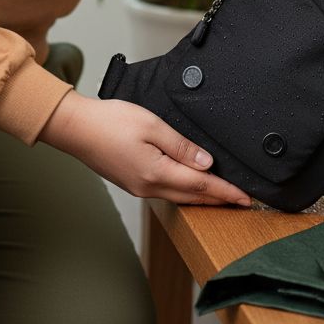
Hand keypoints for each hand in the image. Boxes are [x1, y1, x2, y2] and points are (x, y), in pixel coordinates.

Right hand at [38, 91, 251, 207]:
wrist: (76, 129)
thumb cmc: (110, 122)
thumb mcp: (152, 125)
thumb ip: (181, 146)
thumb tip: (206, 163)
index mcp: (156, 173)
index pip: (201, 186)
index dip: (226, 192)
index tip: (247, 198)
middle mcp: (149, 187)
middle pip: (193, 197)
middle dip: (220, 200)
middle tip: (243, 202)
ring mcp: (140, 188)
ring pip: (180, 197)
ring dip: (203, 198)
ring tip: (223, 195)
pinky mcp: (133, 183)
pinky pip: (167, 192)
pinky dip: (186, 192)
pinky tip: (192, 186)